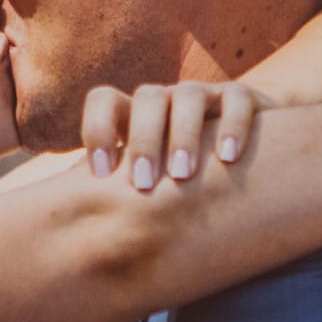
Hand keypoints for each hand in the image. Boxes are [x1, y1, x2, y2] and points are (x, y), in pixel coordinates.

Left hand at [81, 81, 268, 189]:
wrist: (248, 158)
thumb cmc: (180, 180)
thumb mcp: (147, 184)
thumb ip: (116, 193)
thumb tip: (73, 225)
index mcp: (137, 116)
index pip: (106, 100)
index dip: (97, 128)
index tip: (99, 172)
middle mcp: (169, 101)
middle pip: (148, 97)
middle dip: (143, 140)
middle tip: (143, 183)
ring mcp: (206, 96)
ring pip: (189, 96)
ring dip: (183, 135)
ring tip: (183, 175)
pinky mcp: (243, 99)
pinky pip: (237, 99)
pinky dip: (232, 125)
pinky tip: (228, 159)